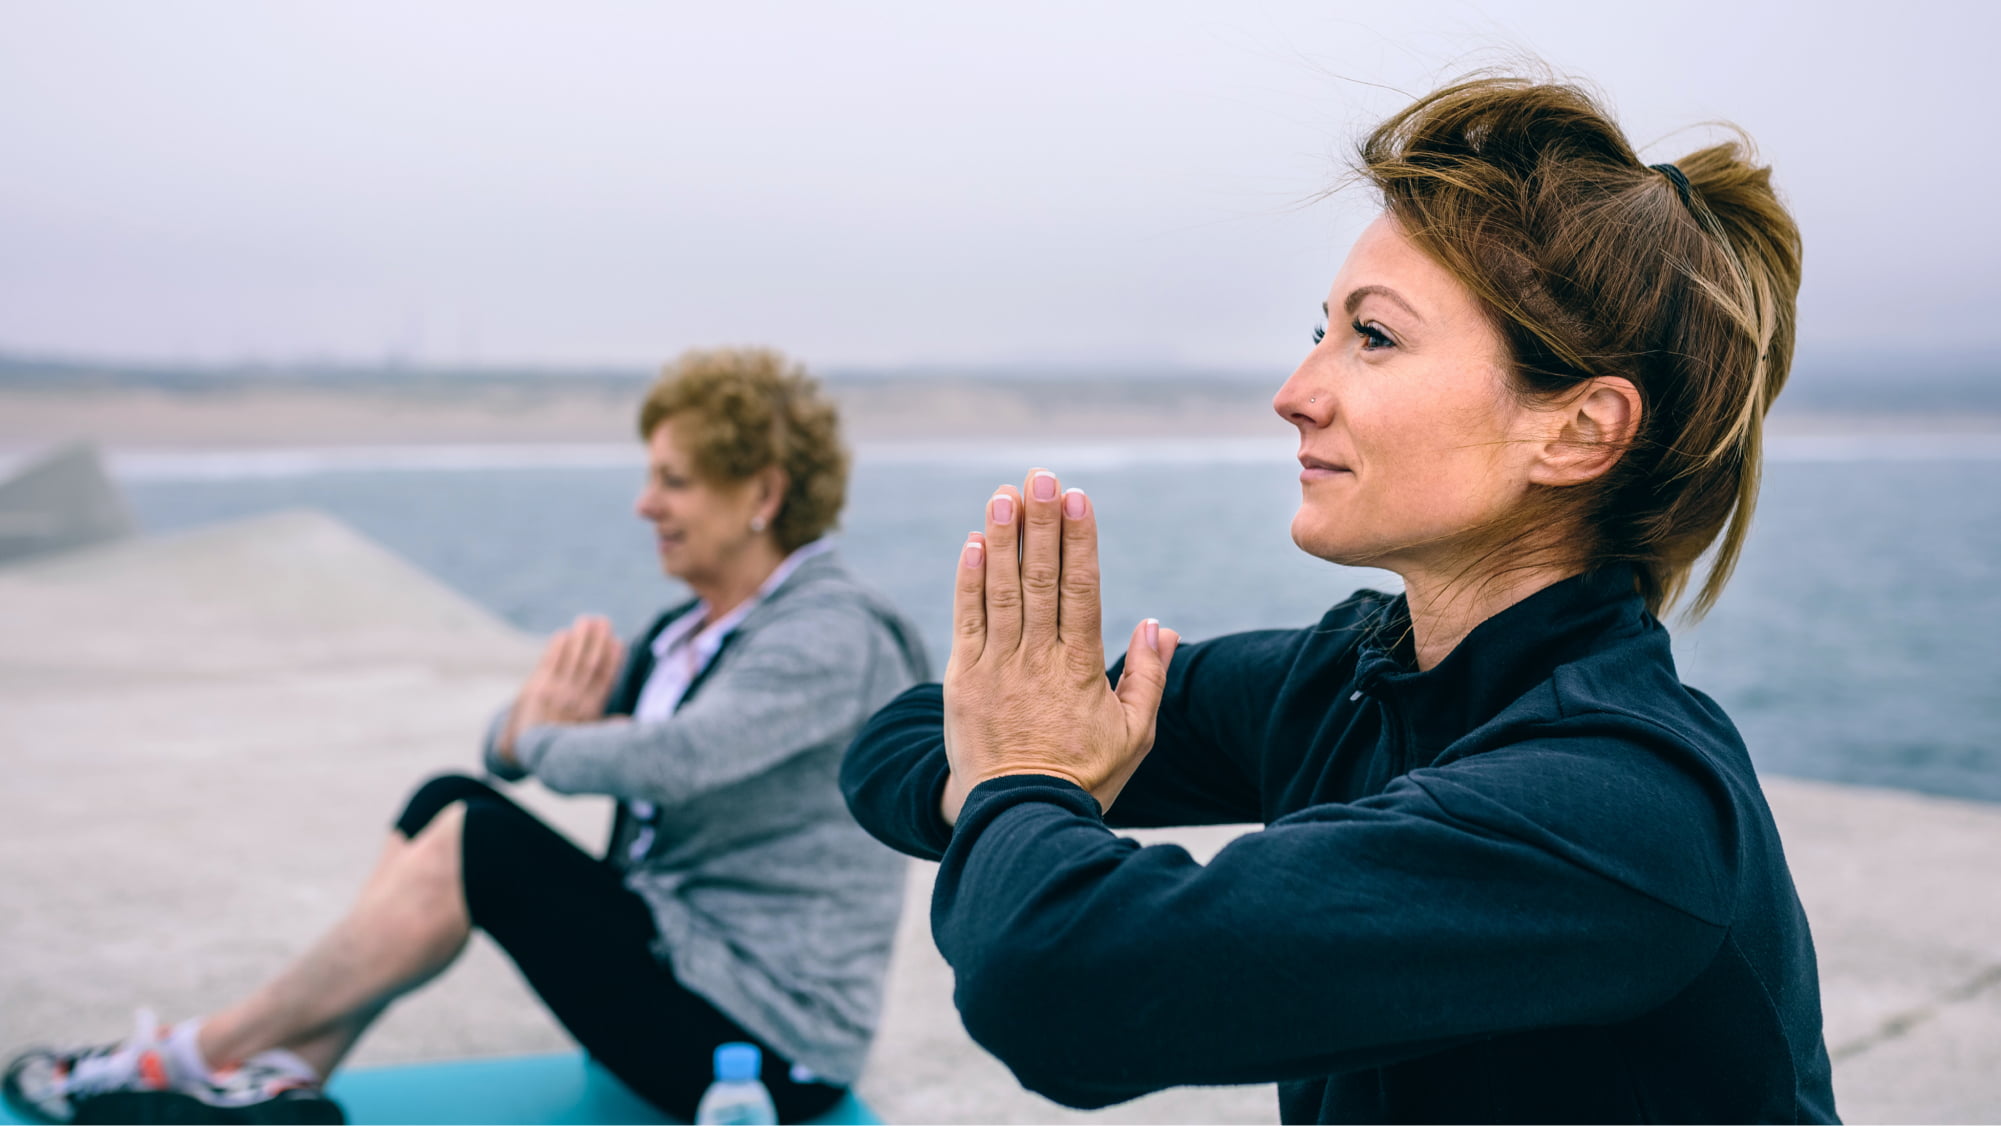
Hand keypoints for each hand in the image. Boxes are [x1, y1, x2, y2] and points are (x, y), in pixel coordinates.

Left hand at [497, 614, 626, 764]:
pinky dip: (557, 647)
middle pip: (590, 663)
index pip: (605, 678)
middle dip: (598, 640)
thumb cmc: (560, 741)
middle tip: (604, 621)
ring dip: (580, 638)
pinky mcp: (535, 688)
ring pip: (572, 659)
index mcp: (591, 710)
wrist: (525, 750)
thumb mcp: (588, 738)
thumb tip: (630, 721)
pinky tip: (563, 634)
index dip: (613, 659)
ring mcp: (555, 692)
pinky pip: (549, 662)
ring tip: (587, 620)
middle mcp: (575, 699)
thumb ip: (608, 726)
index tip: (618, 642)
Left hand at [939, 468, 1179, 824]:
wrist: (1019, 818)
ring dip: (1004, 539)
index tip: (1076, 498)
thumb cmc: (1083, 775)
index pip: (1082, 591)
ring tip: (1003, 494)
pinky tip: (974, 543)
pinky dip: (969, 581)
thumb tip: (1159, 624)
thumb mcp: (1134, 735)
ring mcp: (997, 668)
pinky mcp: (963, 679)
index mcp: (1081, 669)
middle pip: (1041, 580)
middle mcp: (1038, 660)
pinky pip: (966, 621)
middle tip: (1039, 476)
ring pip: (1002, 592)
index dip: (1078, 541)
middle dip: (1040, 523)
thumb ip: (1148, 678)